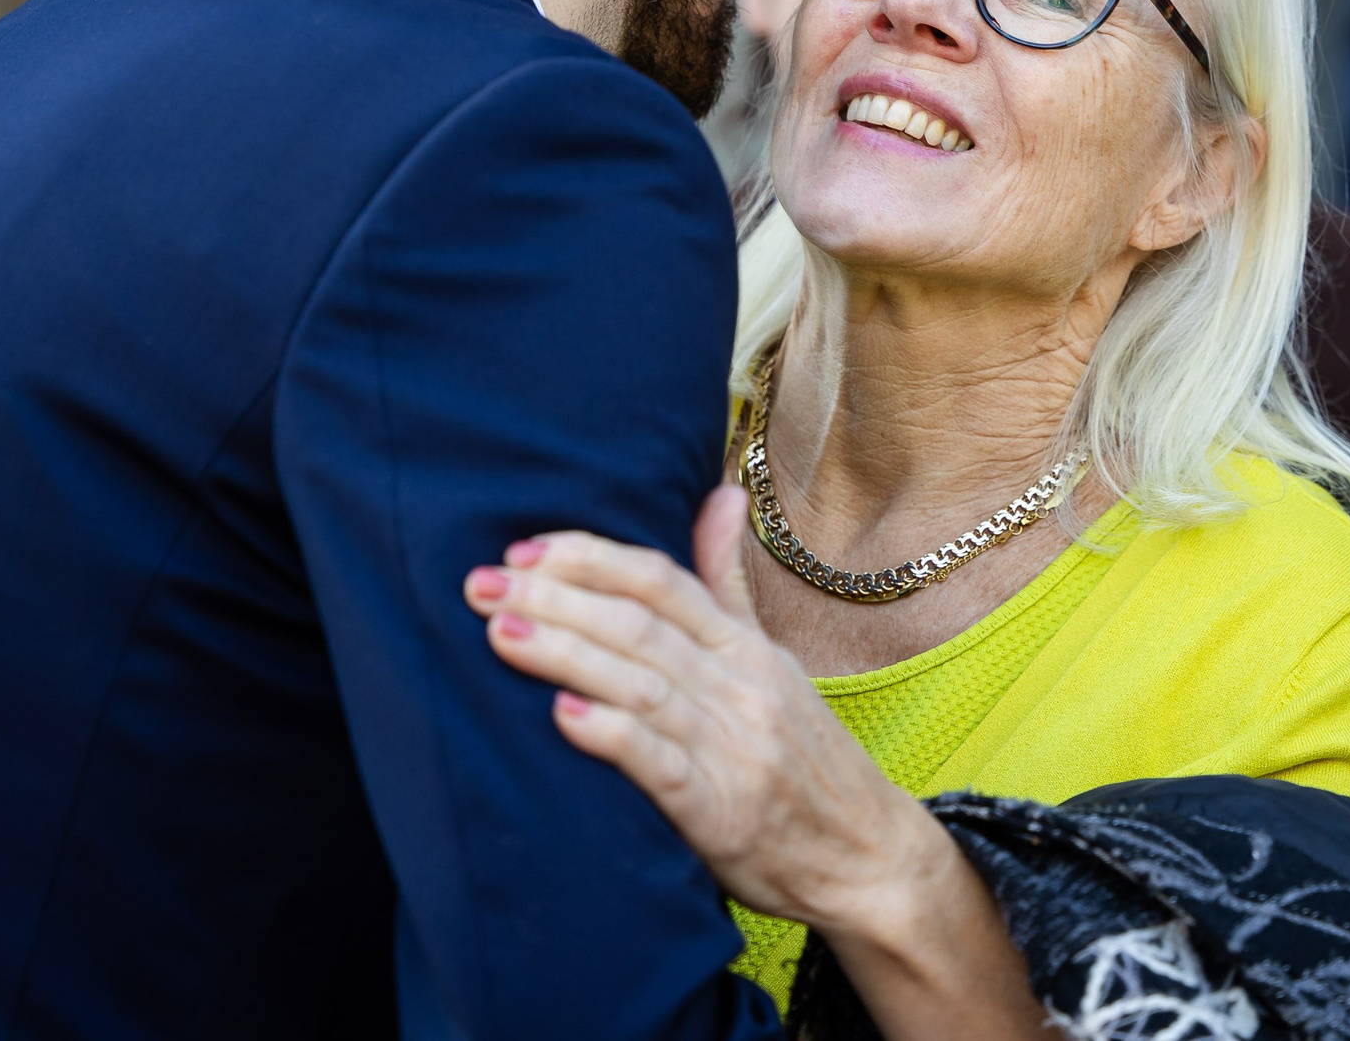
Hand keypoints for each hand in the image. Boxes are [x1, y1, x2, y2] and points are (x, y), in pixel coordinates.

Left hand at [466, 490, 1045, 1034]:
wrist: (869, 857)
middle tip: (480, 586)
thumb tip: (720, 493)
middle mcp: (741, 687)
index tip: (523, 551)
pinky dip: (613, 734)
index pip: (662, 581)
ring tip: (498, 633)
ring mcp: (734, 748)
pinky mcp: (724, 813)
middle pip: (638, 625)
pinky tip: (564, 715)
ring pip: (641, 684)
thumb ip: (730, 585)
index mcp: (746, 649)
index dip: (590, 558)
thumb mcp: (775, 662)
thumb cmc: (808, 758)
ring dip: (565, 653)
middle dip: (553, 598)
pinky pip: (663, 765)